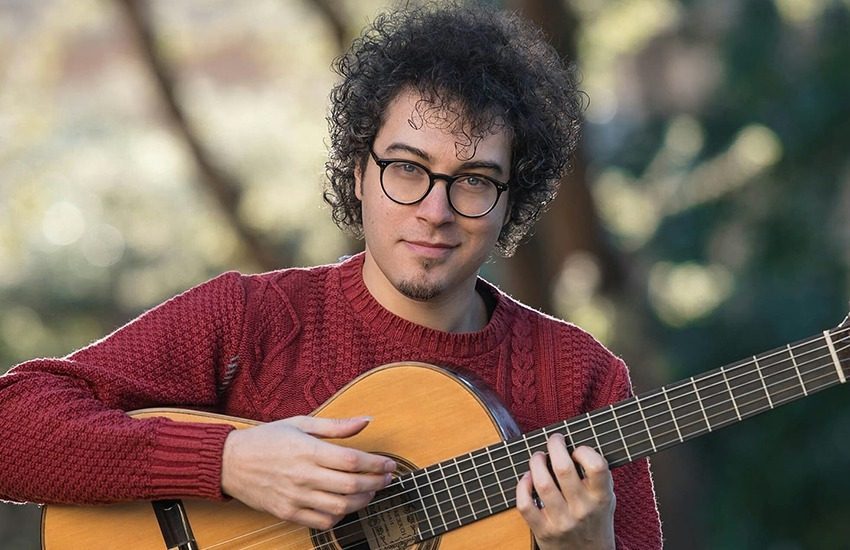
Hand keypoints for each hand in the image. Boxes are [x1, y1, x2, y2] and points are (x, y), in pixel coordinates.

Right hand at [221, 415, 395, 529]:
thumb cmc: (267, 439)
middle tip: (386, 478)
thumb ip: (336, 426)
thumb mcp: (301, 424)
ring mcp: (295, 497)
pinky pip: (322, 522)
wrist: (230, 462)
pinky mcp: (287, 513)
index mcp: (307, 450)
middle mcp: (303, 475)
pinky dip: (339, 516)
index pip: (352, 461)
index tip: (389, 464)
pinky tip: (345, 505)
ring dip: (362, 501)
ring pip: (340, 507)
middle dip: (376, 483)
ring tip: (371, 491)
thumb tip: (366, 420)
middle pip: (351, 486)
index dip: (376, 464)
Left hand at [516, 435, 615, 549]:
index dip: (584, 450)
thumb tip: (575, 444)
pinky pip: (525, 504)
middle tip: (554, 440)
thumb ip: (598, 475)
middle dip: (555, 446)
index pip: (596, 466)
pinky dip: (522, 486)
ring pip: (542, 483)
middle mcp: (582, 509)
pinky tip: (527, 478)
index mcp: (601, 498)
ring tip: (539, 456)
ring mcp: (561, 521)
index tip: (577, 449)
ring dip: (536, 462)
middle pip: (563, 468)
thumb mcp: (608, 498)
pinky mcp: (543, 530)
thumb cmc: (596, 519)